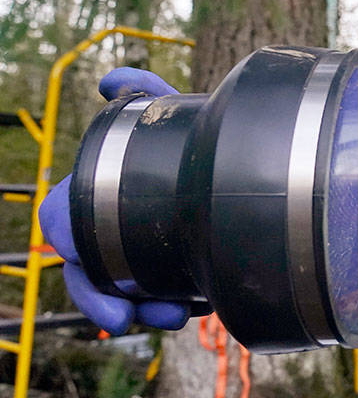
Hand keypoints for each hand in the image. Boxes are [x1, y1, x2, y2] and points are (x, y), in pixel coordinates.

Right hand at [39, 68, 191, 334]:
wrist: (247, 163)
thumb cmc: (192, 135)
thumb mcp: (171, 114)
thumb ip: (144, 92)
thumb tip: (112, 80)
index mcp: (94, 199)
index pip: (70, 241)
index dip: (81, 269)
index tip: (100, 283)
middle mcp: (112, 231)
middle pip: (95, 281)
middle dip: (106, 302)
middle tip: (132, 317)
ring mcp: (145, 254)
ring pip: (133, 296)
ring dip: (148, 311)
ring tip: (177, 317)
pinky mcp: (179, 270)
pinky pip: (170, 297)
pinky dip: (177, 304)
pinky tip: (203, 306)